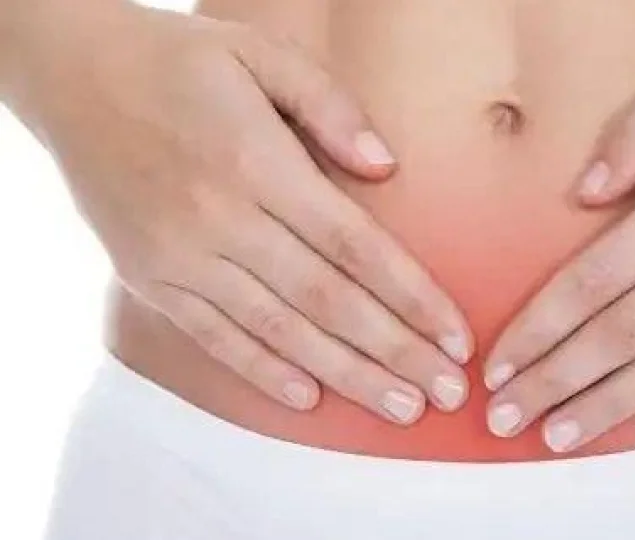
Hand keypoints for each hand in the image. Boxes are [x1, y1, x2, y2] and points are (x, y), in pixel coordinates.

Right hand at [14, 4, 471, 421]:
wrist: (72, 76)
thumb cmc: (180, 59)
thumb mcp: (260, 52)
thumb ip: (330, 106)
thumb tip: (387, 168)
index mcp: (258, 163)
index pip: (355, 246)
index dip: (412, 297)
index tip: (457, 337)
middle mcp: (220, 219)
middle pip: (327, 300)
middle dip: (395, 352)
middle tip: (446, 393)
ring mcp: (181, 257)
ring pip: (278, 330)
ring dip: (345, 375)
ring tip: (400, 407)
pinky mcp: (150, 279)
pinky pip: (214, 337)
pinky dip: (262, 371)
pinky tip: (309, 400)